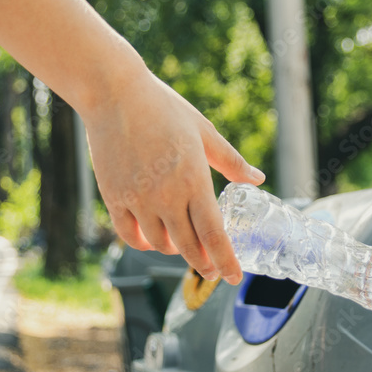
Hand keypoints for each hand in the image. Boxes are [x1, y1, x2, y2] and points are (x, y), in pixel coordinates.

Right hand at [81, 68, 263, 284]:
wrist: (114, 94)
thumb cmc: (164, 108)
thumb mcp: (204, 132)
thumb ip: (231, 161)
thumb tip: (257, 179)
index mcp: (193, 180)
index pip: (214, 234)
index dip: (226, 260)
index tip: (234, 276)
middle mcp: (166, 196)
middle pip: (189, 247)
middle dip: (204, 264)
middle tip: (212, 270)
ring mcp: (137, 199)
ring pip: (159, 244)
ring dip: (174, 251)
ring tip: (183, 246)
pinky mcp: (114, 197)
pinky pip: (130, 234)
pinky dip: (144, 242)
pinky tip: (153, 238)